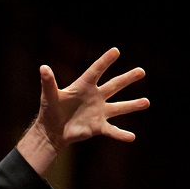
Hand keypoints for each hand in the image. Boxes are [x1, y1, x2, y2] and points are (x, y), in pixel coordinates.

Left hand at [17, 47, 148, 175]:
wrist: (52, 130)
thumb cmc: (50, 110)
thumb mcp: (48, 96)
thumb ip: (48, 83)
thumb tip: (43, 68)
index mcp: (83, 86)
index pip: (96, 71)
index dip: (105, 61)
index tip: (116, 51)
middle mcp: (95, 97)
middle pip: (114, 85)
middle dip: (127, 78)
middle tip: (141, 71)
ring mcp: (99, 112)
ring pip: (119, 107)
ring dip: (132, 105)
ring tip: (146, 102)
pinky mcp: (98, 126)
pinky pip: (112, 131)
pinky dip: (121, 134)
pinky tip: (132, 137)